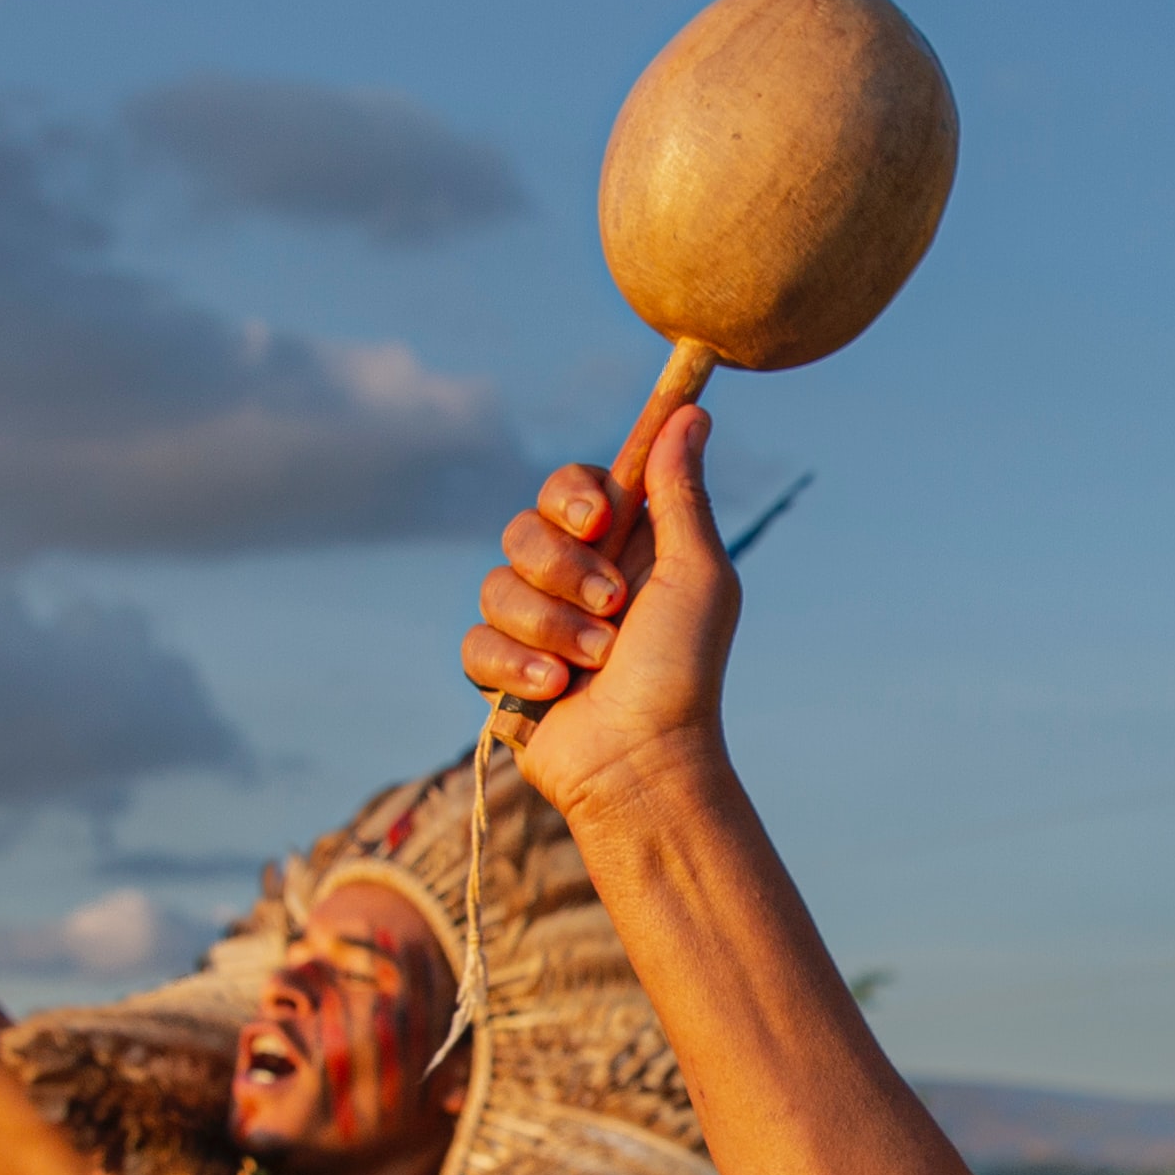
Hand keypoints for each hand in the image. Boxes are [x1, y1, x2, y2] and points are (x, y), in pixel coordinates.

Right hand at [464, 403, 739, 820]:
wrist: (643, 761)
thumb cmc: (684, 671)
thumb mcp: (698, 573)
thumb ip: (681, 493)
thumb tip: (691, 413)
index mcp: (621, 548)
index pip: (570, 487)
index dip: (572, 495)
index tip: (599, 518)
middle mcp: (573, 580)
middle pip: (523, 529)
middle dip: (565, 570)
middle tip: (613, 607)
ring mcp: (533, 626)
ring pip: (496, 586)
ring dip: (552, 627)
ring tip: (596, 662)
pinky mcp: (501, 671)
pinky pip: (476, 641)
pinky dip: (518, 666)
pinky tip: (556, 691)